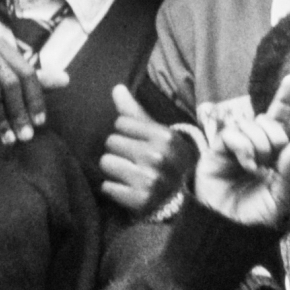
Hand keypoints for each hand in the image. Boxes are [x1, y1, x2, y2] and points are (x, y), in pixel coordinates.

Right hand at [0, 33, 61, 146]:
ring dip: (1, 120)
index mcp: (2, 47)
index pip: (26, 72)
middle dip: (19, 112)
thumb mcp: (5, 63)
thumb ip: (33, 76)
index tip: (40, 122)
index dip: (35, 98)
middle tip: (26, 137)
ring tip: (8, 141)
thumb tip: (65, 80)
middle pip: (9, 83)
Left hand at [99, 87, 195, 213]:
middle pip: (111, 142)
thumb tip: (116, 88)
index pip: (121, 122)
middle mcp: (158, 157)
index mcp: (164, 137)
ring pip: (106, 162)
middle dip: (117, 150)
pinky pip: (107, 187)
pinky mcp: (139, 200)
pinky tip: (126, 188)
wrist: (183, 201)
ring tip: (127, 173)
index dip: (124, 132)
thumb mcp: (160, 136)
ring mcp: (149, 180)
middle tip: (131, 159)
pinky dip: (113, 188)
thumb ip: (136, 112)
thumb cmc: (168, 162)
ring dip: (113, 169)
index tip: (135, 141)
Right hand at [192, 76, 289, 228]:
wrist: (227, 230)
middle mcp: (251, 145)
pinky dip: (243, 146)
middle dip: (274, 136)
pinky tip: (246, 164)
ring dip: (259, 144)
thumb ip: (289, 171)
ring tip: (256, 168)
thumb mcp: (280, 197)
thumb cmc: (254, 216)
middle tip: (272, 160)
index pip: (277, 119)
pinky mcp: (215, 151)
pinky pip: (230, 134)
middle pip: (265, 119)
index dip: (283, 98)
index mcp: (270, 153)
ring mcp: (232, 147)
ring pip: (248, 124)